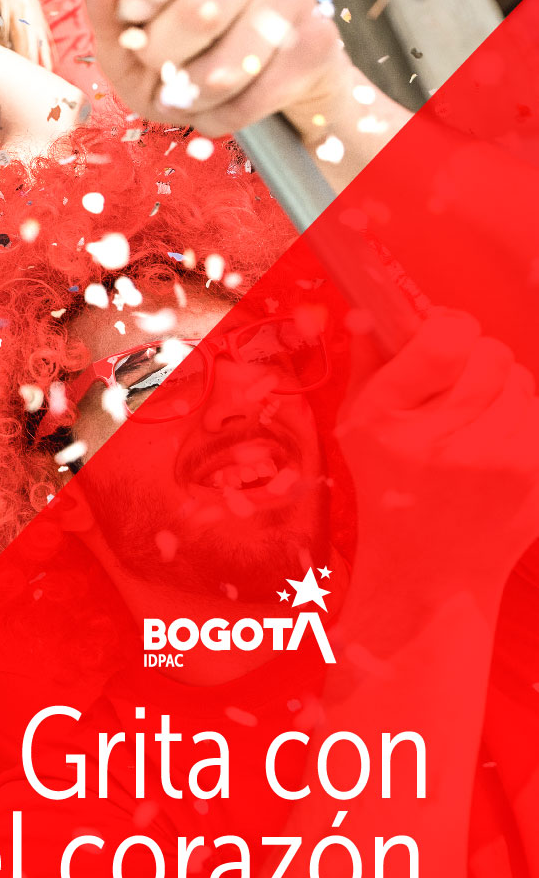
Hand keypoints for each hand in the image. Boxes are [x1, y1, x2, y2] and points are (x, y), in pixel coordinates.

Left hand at [88, 0, 347, 136]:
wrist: (266, 89)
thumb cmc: (184, 58)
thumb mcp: (130, 39)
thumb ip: (110, 11)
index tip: (134, 13)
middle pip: (200, 13)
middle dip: (162, 54)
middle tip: (157, 64)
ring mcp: (294, 0)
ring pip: (224, 70)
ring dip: (188, 98)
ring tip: (182, 94)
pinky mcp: (317, 45)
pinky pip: (248, 101)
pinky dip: (217, 119)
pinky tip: (214, 109)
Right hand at [338, 309, 538, 585]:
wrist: (430, 568)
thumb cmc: (389, 489)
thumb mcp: (357, 428)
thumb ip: (368, 364)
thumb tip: (371, 310)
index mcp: (388, 419)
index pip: (447, 339)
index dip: (450, 328)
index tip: (442, 339)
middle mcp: (441, 438)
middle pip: (490, 353)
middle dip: (476, 361)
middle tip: (457, 389)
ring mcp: (495, 457)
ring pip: (521, 381)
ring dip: (501, 391)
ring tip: (475, 426)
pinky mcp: (533, 471)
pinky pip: (538, 412)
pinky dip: (521, 421)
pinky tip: (496, 447)